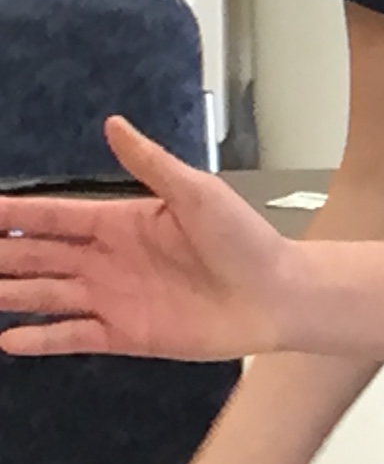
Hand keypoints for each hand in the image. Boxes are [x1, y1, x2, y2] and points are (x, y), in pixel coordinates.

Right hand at [0, 117, 293, 361]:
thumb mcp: (197, 193)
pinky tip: (6, 339)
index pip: (53, 217)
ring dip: (9, 293)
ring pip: (44, 295)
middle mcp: (107, 260)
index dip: (13, 214)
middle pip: (37, 256)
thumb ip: (151, 163)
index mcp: (121, 222)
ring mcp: (113, 298)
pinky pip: (72, 336)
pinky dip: (40, 339)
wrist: (276, 294)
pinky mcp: (125, 334)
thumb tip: (113, 124)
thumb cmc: (243, 238)